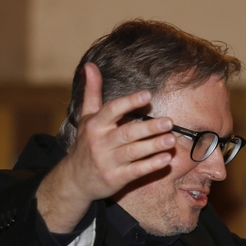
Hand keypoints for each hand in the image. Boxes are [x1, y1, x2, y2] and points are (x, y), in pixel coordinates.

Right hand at [37, 63, 175, 231]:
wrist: (74, 180)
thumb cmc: (86, 143)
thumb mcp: (86, 117)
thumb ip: (92, 92)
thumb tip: (90, 65)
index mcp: (95, 125)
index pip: (112, 110)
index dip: (129, 102)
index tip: (147, 95)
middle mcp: (100, 143)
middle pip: (126, 133)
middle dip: (149, 128)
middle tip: (169, 122)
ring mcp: (107, 162)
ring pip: (133, 152)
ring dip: (153, 146)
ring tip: (171, 140)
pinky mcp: (115, 178)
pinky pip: (135, 172)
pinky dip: (151, 165)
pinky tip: (166, 159)